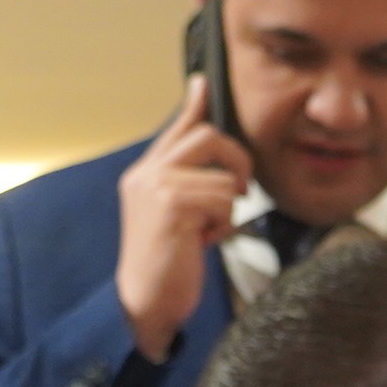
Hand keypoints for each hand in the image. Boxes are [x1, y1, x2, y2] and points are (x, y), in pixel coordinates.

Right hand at [113, 77, 254, 358]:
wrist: (145, 304)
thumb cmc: (165, 264)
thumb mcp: (177, 215)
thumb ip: (191, 182)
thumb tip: (212, 156)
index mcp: (145, 174)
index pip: (176, 130)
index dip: (194, 105)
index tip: (202, 82)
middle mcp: (146, 174)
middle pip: (208, 138)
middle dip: (237, 162)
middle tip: (241, 190)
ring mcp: (157, 187)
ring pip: (223, 178)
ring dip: (227, 209)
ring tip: (206, 231)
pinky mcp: (172, 206)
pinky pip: (222, 200)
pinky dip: (222, 225)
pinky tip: (202, 242)